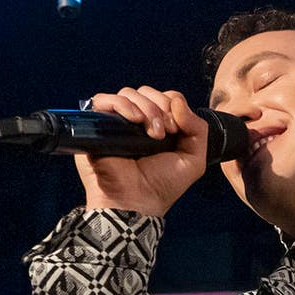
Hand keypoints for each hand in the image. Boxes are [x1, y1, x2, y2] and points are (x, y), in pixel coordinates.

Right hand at [76, 87, 213, 218]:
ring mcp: (116, 123)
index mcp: (157, 126)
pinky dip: (121, 104)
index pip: (165, 97)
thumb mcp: (193, 159)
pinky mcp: (96, 126)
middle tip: (164, 133)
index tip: (175, 130)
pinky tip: (134, 120)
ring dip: (145, 107)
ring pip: (128, 93)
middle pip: (147, 92)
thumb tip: (177, 101)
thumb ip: (197, 128)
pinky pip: (103, 100)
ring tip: (151, 133)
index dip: (172, 106)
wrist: (138, 202)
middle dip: (160, 106)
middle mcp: (136, 122)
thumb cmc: (162, 186)